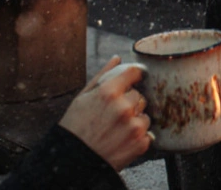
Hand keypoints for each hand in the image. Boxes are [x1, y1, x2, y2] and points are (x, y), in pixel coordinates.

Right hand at [59, 56, 151, 171]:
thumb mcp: (82, 98)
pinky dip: (138, 137)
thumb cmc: (75, 129)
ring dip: (135, 120)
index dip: (133, 76)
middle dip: (130, 103)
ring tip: (116, 130)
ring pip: (145, 114)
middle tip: (114, 115)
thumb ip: (103, 76)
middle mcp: (124, 107)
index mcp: (109, 92)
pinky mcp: (141, 143)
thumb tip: (117, 58)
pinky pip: (147, 133)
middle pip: (140, 95)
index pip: (135, 72)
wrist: (73, 161)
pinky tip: (121, 140)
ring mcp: (134, 126)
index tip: (133, 80)